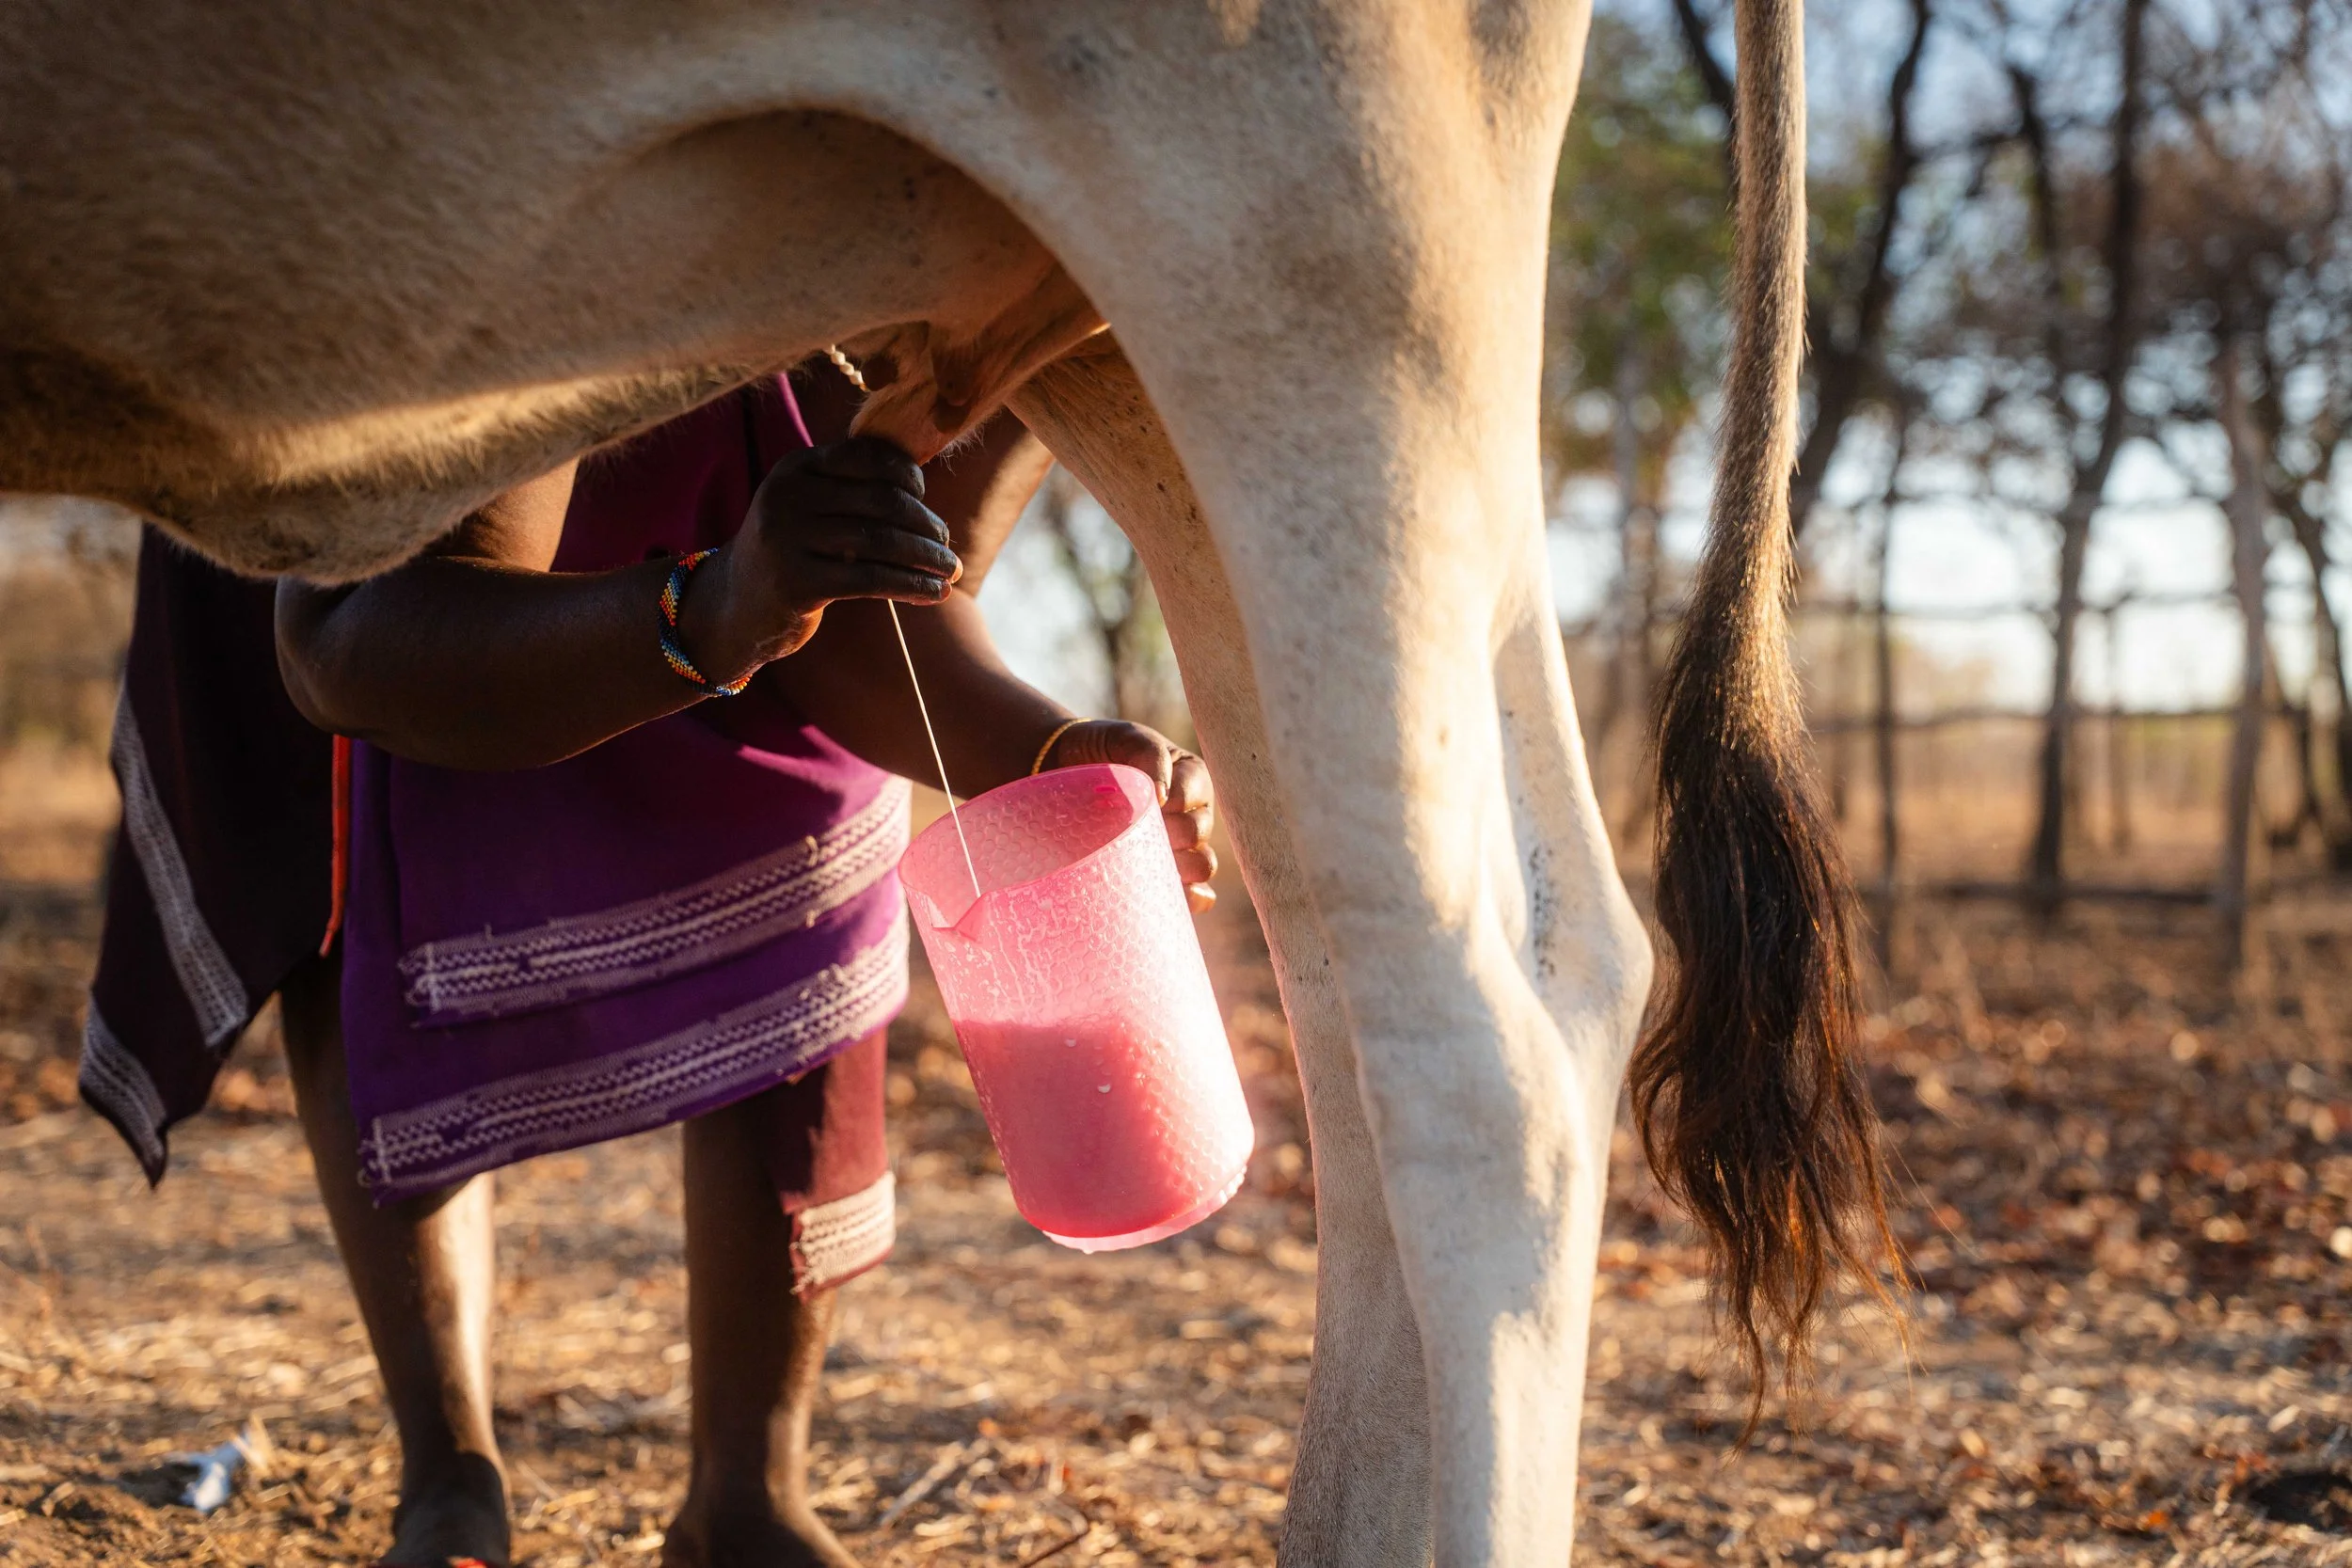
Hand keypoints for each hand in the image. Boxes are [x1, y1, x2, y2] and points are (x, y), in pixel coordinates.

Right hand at [680, 437, 962, 681]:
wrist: (734, 604)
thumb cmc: (791, 551)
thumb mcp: (809, 506)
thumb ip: (852, 488)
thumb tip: (921, 484)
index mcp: (796, 467)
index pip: (868, 457)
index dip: (907, 476)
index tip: (924, 499)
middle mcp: (788, 496)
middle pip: (882, 502)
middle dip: (925, 525)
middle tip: (946, 545)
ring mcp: (788, 539)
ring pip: (881, 542)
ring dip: (927, 558)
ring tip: (951, 571)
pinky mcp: (797, 583)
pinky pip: (871, 579)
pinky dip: (912, 586)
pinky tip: (936, 593)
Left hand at [1042, 719, 1218, 911]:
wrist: (1065, 774)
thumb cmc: (1102, 751)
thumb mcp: (1126, 738)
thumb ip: (1149, 754)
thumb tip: (1162, 798)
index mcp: (1191, 780)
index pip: (1193, 796)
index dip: (1170, 803)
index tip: (1144, 802)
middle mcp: (1192, 814)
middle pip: (1198, 834)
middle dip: (1169, 836)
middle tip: (1135, 833)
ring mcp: (1181, 848)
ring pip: (1201, 866)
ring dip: (1178, 869)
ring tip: (1145, 864)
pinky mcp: (1165, 874)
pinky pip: (1195, 896)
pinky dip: (1188, 899)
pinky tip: (1166, 899)